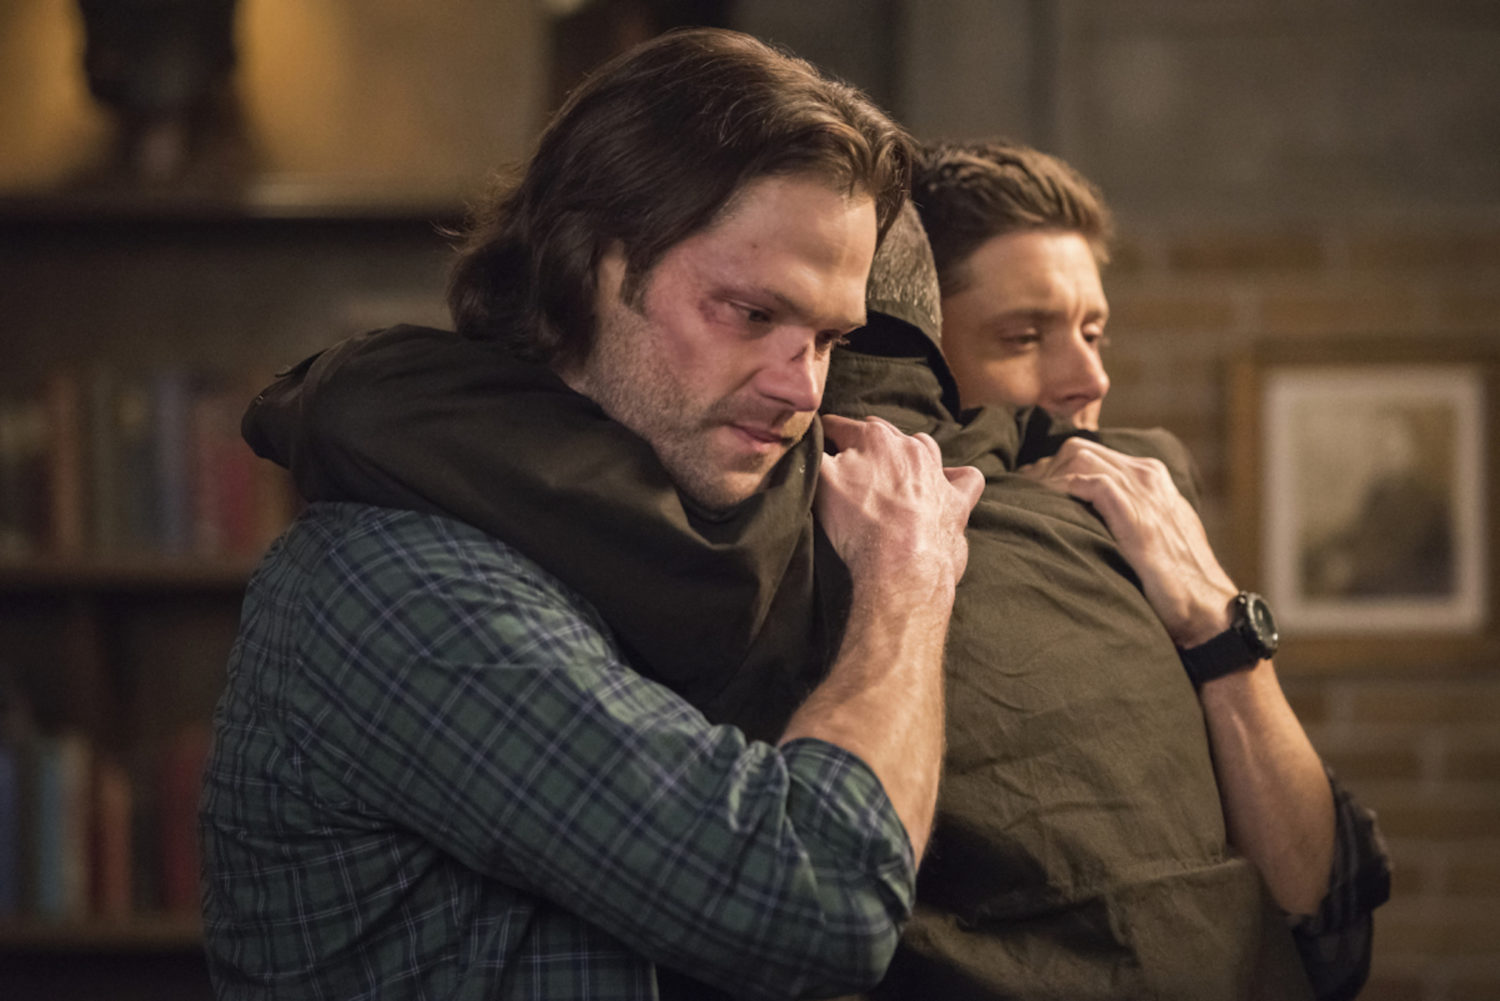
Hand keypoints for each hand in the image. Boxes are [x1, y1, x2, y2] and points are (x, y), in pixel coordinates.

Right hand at [817, 414, 983, 590]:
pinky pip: (965, 478)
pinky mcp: (958, 502)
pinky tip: (943, 486)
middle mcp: (910, 448)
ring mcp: (937, 474)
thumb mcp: (818, 483)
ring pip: (923, 447)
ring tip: (890, 474)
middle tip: (847, 466)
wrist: (901, 570)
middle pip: (880, 433)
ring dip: (906, 454)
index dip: (823, 436)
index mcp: (874, 438)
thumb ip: (812, 454)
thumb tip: (810, 440)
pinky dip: (954, 479)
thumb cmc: (857, 526)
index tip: (815, 449)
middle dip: (862, 443)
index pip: (838, 426)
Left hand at [1019, 437, 1235, 647]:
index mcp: (1150, 477)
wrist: (1207, 611)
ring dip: (1045, 477)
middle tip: (1020, 496)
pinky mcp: (1136, 511)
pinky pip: (1087, 482)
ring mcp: (1143, 490)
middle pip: (1078, 449)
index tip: (1030, 491)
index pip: (1090, 454)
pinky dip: (1059, 490)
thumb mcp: (1150, 539)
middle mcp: (1147, 475)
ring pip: (1078, 458)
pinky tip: (1042, 508)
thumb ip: (1124, 519)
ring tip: (1025, 502)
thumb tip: (1081, 521)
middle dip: (1043, 469)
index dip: (1054, 469)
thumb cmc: (1174, 585)